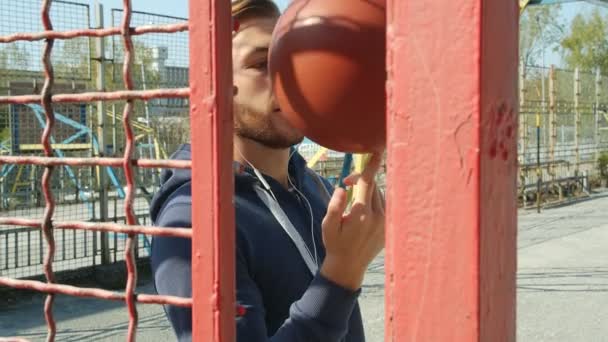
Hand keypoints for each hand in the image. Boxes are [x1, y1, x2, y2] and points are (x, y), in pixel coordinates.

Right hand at [320, 152, 384, 290]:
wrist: (349, 267)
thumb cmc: (335, 245)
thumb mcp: (327, 226)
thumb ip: (334, 206)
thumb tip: (343, 189)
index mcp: (362, 215)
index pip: (368, 184)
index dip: (370, 167)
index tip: (376, 153)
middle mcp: (378, 217)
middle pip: (373, 186)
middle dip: (361, 180)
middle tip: (346, 184)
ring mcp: (386, 222)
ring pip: (380, 194)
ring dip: (368, 191)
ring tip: (354, 201)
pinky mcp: (389, 226)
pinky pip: (384, 204)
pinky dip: (375, 200)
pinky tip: (363, 211)